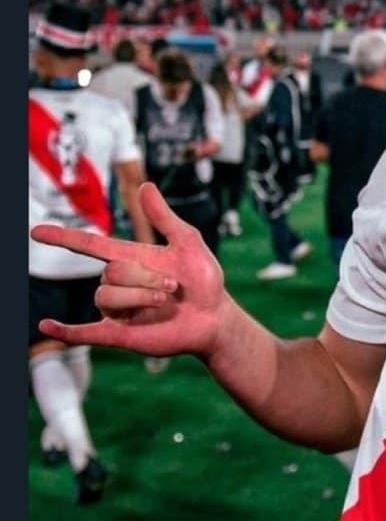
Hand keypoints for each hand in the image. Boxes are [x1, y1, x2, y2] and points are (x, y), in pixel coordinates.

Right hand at [32, 183, 226, 359]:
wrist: (215, 316)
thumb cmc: (202, 279)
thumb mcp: (187, 242)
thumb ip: (163, 217)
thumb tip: (145, 186)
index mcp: (129, 257)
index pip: (88, 245)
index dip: (62, 237)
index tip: (37, 232)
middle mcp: (119, 283)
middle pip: (110, 272)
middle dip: (146, 278)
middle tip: (173, 286)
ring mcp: (117, 310)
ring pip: (106, 297)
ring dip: (139, 298)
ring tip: (164, 301)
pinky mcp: (119, 334)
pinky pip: (84, 333)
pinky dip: (64, 331)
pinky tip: (47, 326)